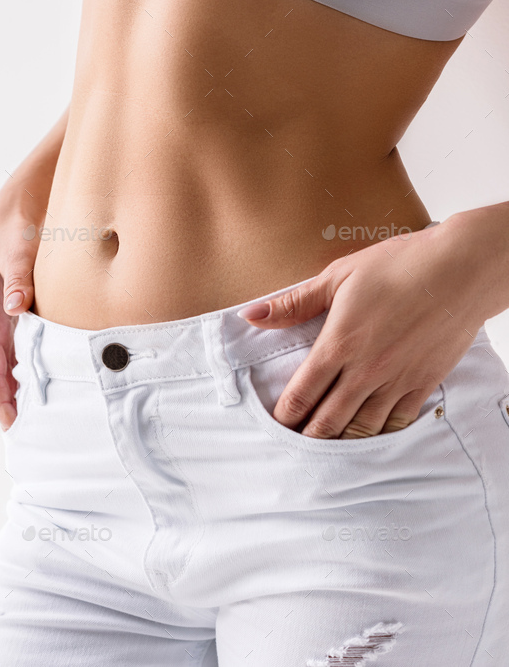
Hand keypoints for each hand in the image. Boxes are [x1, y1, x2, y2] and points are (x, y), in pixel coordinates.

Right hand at [0, 199, 39, 430]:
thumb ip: (19, 277)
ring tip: (44, 412)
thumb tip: (16, 309)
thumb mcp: (17, 248)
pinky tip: (52, 373)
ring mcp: (9, 311)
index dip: (0, 397)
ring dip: (24, 385)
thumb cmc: (16, 223)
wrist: (23, 200)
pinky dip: (35, 362)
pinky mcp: (25, 303)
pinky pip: (27, 342)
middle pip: (0, 371)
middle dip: (11, 401)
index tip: (12, 423)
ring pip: (13, 359)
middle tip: (33, 430)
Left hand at [237, 216, 497, 438]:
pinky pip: (396, 422)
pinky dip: (379, 434)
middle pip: (328, 420)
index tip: (277, 423)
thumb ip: (295, 302)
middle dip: (308, 436)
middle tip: (295, 445)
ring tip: (327, 447)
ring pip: (361, 428)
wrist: (460, 270)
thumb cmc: (399, 265)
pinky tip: (370, 435)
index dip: (286, 414)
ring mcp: (396, 381)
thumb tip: (252, 314)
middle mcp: (365, 370)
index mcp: (339, 343)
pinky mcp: (423, 383)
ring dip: (341, 441)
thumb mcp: (339, 276)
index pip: (302, 393)